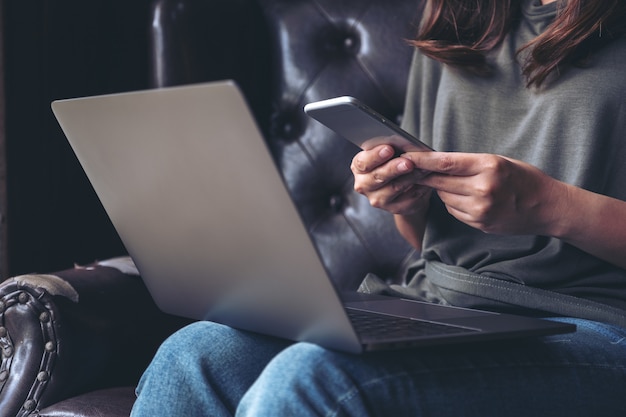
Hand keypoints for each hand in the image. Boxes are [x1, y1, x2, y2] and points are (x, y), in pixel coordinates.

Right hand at [351, 145, 431, 214]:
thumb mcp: (389, 153)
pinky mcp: (394, 208)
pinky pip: (407, 199)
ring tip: (423, 169)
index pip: (363, 162)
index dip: (375, 156)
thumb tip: (403, 143)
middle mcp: (364, 185)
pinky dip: (418, 189)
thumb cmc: (394, 162)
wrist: (403, 187)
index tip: (389, 149)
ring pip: (394, 188)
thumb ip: (391, 148)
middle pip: (377, 177)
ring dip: (411, 177)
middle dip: (393, 168)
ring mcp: (377, 199)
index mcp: (359, 167)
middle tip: (407, 162)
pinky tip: (427, 182)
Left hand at [404, 151, 566, 235]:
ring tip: (459, 184)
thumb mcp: (498, 161)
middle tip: (413, 169)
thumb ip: (469, 163)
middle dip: (424, 175)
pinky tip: (467, 198)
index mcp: (488, 166)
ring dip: (442, 189)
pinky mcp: (479, 223)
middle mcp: (483, 188)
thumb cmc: (523, 178)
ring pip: (445, 196)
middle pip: (440, 181)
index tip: (405, 157)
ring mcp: (481, 209)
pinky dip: (453, 203)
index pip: (445, 163)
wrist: (547, 207)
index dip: (422, 161)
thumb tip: (436, 163)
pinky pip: (454, 210)